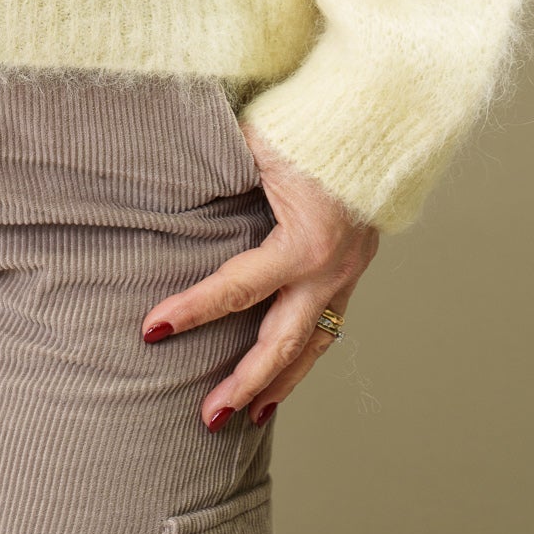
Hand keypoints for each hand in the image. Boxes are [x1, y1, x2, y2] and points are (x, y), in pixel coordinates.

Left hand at [140, 124, 379, 427]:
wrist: (380, 117)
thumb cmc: (312, 124)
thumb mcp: (257, 142)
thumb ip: (219, 166)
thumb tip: (171, 174)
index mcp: (304, 242)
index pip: (236, 289)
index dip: (191, 310)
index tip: (153, 330)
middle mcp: (330, 270)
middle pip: (282, 342)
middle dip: (244, 382)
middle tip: (208, 416)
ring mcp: (347, 273)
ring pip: (313, 344)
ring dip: (281, 382)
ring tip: (249, 416)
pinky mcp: (355, 267)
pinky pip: (329, 323)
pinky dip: (305, 352)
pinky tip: (287, 371)